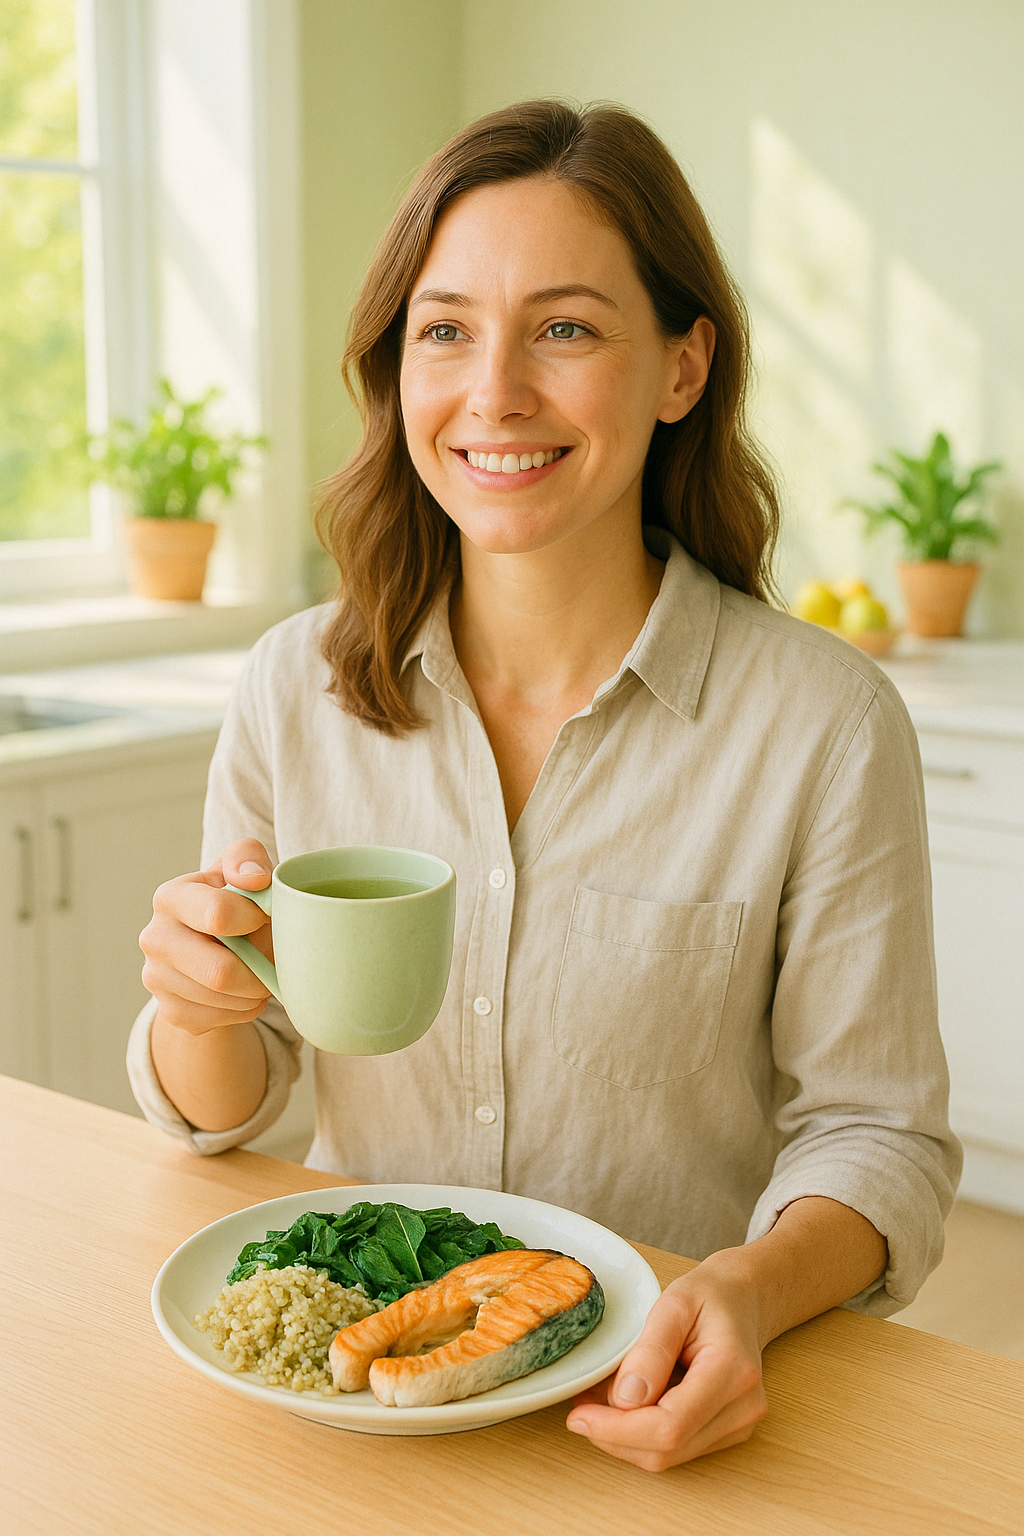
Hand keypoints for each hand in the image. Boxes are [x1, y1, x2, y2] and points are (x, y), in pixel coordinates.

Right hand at [140, 839, 275, 1035]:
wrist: (217, 946)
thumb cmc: (237, 901)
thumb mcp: (242, 869)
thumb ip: (248, 858)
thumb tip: (254, 879)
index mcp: (170, 897)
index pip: (218, 915)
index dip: (256, 919)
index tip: (266, 915)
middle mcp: (154, 939)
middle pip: (219, 972)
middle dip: (258, 971)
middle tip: (273, 961)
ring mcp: (157, 979)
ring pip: (224, 1000)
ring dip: (255, 990)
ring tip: (259, 972)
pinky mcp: (171, 1012)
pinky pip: (222, 1020)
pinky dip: (245, 1008)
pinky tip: (244, 990)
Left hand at [565, 1254, 767, 1472]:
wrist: (744, 1299)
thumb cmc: (711, 1295)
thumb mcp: (674, 1303)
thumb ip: (650, 1351)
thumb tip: (625, 1400)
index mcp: (733, 1371)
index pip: (671, 1426)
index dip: (619, 1430)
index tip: (580, 1416)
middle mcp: (743, 1407)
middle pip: (668, 1450)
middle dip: (615, 1436)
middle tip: (579, 1410)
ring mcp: (740, 1424)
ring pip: (670, 1456)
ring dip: (625, 1438)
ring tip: (599, 1402)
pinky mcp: (729, 1432)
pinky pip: (678, 1449)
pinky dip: (643, 1434)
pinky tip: (627, 1406)